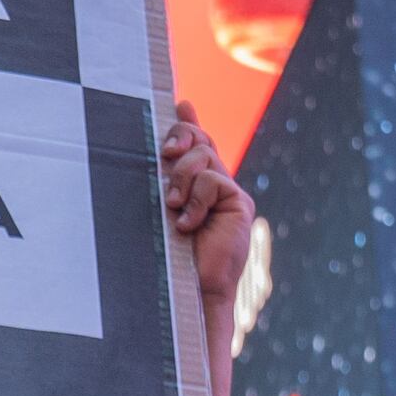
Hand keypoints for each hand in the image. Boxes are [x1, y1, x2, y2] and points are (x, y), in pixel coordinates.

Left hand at [161, 111, 248, 395]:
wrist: (189, 292)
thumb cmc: (165, 256)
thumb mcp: (156, 210)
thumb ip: (161, 178)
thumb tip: (156, 150)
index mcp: (193, 186)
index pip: (195, 143)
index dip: (188, 124)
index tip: (180, 104)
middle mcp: (213, 186)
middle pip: (199, 141)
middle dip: (179, 140)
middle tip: (163, 155)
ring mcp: (228, 195)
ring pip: (203, 157)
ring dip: (181, 178)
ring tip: (171, 208)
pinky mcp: (239, 205)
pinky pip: (212, 181)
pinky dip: (195, 201)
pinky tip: (187, 225)